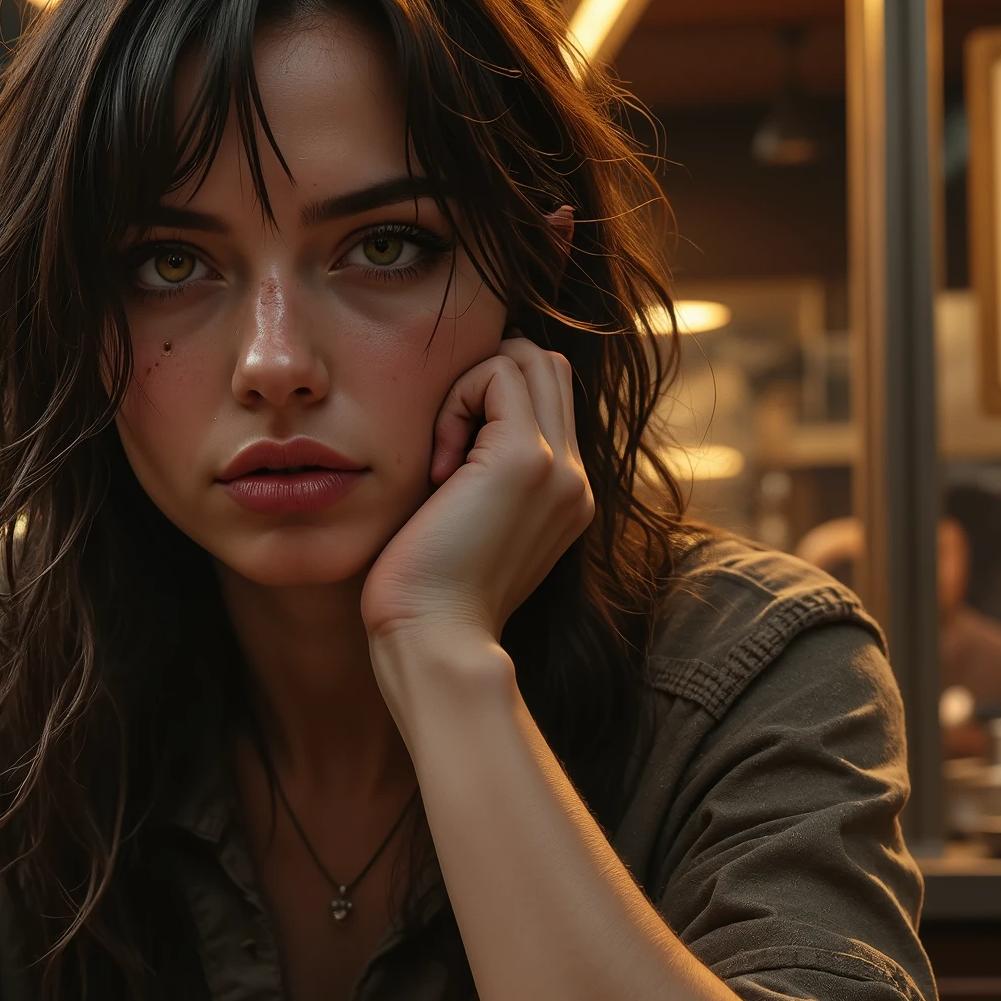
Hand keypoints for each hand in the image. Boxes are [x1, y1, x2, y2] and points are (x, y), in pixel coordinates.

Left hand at [361, 336, 592, 654]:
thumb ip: (475, 478)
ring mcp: (558, 467)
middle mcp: (574, 477)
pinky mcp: (525, 459)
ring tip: (443, 457)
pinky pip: (497, 374)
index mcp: (565, 494)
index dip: (490, 398)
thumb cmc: (426, 594)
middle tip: (445, 442)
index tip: (447, 461)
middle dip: (486, 378)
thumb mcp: (462, 525)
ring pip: (530, 359)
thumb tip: (448, 440)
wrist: (435, 642)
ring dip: (471, 386)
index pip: (547, 396)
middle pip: (547, 366)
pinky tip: (437, 468)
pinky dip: (456, 400)